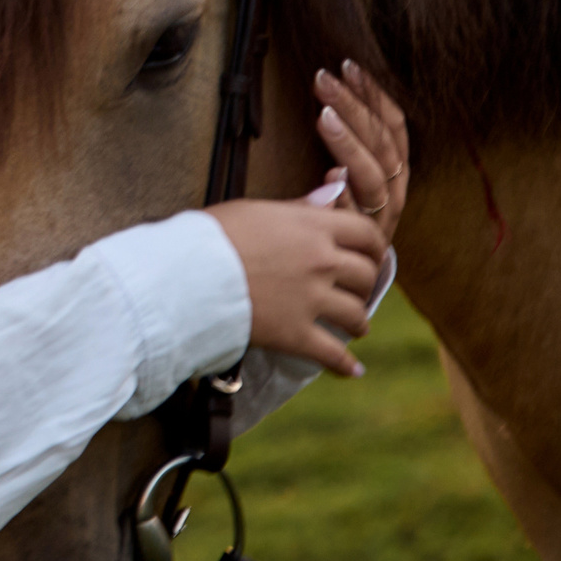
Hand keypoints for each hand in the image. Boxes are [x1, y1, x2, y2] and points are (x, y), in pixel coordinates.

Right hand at [205, 197, 385, 378]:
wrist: (186, 274)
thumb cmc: (211, 235)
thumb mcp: (256, 209)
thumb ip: (301, 205)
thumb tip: (334, 191)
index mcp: (312, 226)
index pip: (365, 232)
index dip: (373, 245)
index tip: (371, 254)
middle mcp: (321, 262)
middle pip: (365, 275)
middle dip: (365, 284)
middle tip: (356, 290)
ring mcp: (311, 300)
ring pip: (356, 315)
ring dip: (359, 323)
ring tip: (355, 328)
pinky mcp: (296, 334)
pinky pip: (332, 354)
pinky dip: (345, 365)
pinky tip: (353, 370)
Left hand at [313, 59, 410, 244]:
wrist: (357, 272)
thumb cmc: (348, 213)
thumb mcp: (353, 174)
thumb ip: (350, 142)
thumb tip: (328, 95)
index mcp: (397, 169)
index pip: (392, 125)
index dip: (374, 95)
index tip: (349, 66)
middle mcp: (396, 190)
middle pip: (382, 144)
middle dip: (354, 109)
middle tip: (324, 80)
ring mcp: (382, 216)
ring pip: (373, 176)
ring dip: (349, 144)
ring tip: (323, 117)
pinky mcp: (365, 241)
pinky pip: (358, 218)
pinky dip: (347, 197)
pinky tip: (331, 175)